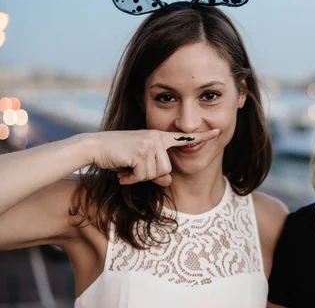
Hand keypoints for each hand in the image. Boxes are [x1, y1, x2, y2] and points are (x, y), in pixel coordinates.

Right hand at [90, 129, 219, 186]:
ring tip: (127, 168)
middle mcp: (156, 137)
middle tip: (133, 170)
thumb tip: (168, 182)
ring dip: (139, 177)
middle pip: (166, 170)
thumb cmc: (117, 154)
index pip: (184, 138)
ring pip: (156, 174)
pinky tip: (122, 171)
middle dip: (149, 176)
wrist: (95, 147)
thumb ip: (155, 172)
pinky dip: (131, 178)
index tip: (219, 132)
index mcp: (159, 136)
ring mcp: (149, 143)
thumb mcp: (139, 163)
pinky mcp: (141, 151)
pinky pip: (143, 176)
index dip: (202, 137)